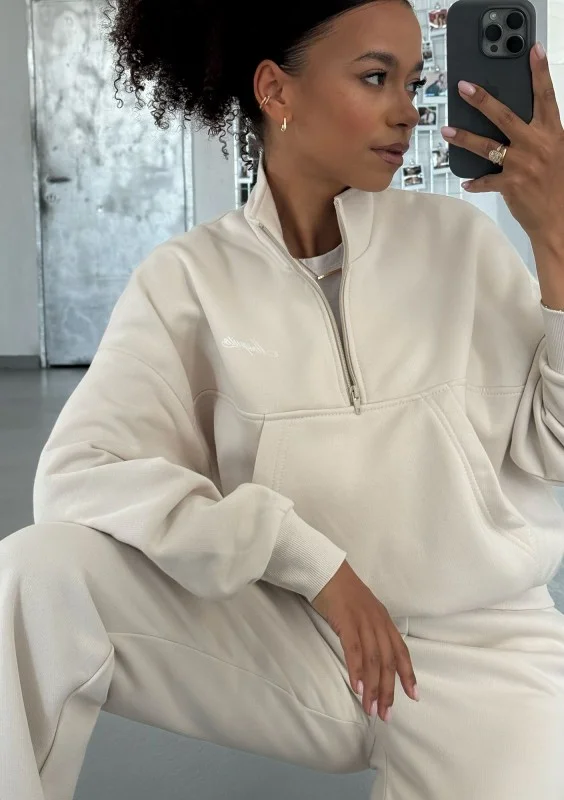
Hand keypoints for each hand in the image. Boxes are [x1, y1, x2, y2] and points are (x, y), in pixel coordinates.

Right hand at [310, 560, 418, 722]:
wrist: (324, 569)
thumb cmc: (340, 591)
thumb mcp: (361, 611)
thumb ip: (369, 630)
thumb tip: (371, 654)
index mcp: (383, 619)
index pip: (401, 650)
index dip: (408, 673)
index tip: (413, 696)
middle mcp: (378, 621)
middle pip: (388, 661)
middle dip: (389, 690)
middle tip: (386, 714)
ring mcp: (363, 620)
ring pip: (374, 659)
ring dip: (373, 687)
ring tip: (371, 708)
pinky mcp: (346, 620)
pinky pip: (355, 650)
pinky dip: (358, 671)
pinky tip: (358, 688)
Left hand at [440, 42, 563, 242]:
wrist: (559, 218)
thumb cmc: (557, 183)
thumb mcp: (556, 151)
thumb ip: (539, 135)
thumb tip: (514, 122)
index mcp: (552, 133)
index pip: (546, 97)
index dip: (539, 72)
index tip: (533, 50)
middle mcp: (537, 145)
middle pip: (504, 116)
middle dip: (482, 100)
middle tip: (463, 87)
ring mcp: (522, 165)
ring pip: (487, 146)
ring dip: (464, 138)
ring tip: (447, 131)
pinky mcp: (510, 185)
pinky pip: (486, 181)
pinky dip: (475, 182)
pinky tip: (466, 181)